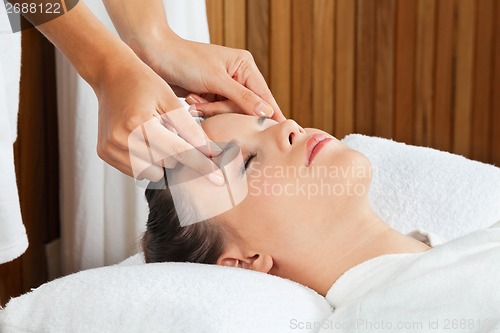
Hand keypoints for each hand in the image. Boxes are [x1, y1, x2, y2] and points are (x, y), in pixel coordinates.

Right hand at [93, 52, 224, 183]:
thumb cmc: (145, 84)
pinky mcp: (104, 153)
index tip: (219, 179)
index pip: (178, 152)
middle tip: (172, 133)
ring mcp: (110, 148)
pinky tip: (145, 141)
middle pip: (166, 165)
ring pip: (152, 173)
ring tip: (157, 135)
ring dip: (161, 160)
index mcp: (139, 123)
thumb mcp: (171, 100)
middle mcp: (121, 139)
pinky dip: (147, 161)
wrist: (111, 75)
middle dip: (177, 154)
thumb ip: (191, 129)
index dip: (201, 165)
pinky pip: (136, 171)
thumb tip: (212, 154)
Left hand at [140, 35, 285, 121]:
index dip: (271, 113)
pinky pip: (214, 111)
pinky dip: (202, 109)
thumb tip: (266, 112)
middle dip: (223, 109)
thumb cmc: (185, 59)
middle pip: (244, 107)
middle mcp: (237, 76)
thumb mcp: (216, 79)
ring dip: (210, 109)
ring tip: (194, 100)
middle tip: (205, 102)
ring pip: (228, 112)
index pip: (263, 95)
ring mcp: (223, 87)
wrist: (155, 55)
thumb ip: (242, 98)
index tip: (283, 128)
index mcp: (245, 66)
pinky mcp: (210, 95)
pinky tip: (191, 100)